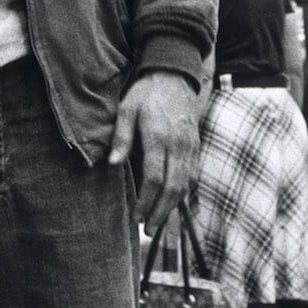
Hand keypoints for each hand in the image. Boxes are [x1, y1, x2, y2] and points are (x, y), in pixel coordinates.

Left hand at [107, 70, 199, 233]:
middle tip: (148, 230)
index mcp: (159, 136)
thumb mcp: (126, 109)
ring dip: (173, 207)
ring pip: (185, 185)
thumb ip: (120, 137)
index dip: (146, 200)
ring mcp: (190, 147)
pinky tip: (174, 204)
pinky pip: (193, 176)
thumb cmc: (145, 93)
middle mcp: (178, 146)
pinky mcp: (196, 147)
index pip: (154, 177)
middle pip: (173, 187)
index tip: (137, 216)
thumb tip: (111, 164)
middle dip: (160, 212)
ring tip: (159, 223)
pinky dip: (185, 194)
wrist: (174, 77)